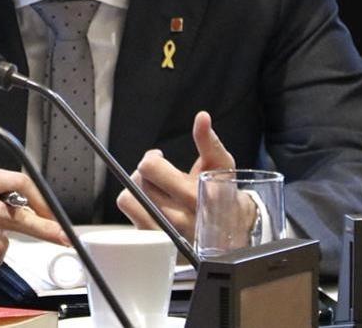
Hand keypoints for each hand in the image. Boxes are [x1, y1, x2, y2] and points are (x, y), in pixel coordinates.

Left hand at [116, 110, 235, 238]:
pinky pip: (130, 220)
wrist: (233, 231)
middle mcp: (179, 218)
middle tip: (158, 174)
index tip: (159, 157)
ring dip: (137, 190)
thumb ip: (209, 141)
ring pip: (128, 201)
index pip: (149, 168)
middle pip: (137, 182)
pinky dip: (137, 208)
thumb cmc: (224, 193)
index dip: (152, 157)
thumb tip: (202, 117)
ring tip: (153, 189)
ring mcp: (166, 234)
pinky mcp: (157, 244)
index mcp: (194, 196)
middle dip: (145, 173)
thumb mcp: (222, 165)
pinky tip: (153, 206)